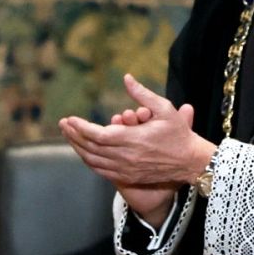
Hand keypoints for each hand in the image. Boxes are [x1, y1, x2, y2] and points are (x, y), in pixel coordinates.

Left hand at [59, 74, 215, 224]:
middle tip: (63, 124)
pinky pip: (101, 170)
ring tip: (68, 136)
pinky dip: (89, 160)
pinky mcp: (127, 176)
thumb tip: (126, 78)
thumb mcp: (165, 109)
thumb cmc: (179, 133)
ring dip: (78, 148)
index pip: (97, 135)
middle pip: (90, 148)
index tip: (69, 119)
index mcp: (132, 139)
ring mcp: (125, 169)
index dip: (80, 127)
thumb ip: (142, 94)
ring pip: (93, 160)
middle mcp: (125, 156)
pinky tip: (82, 151)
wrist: (190, 161)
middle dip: (73, 135)